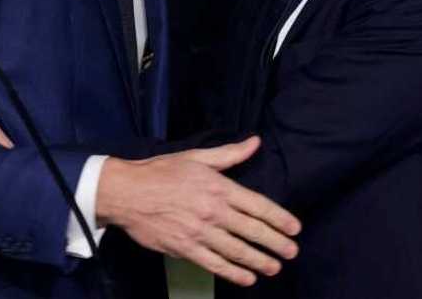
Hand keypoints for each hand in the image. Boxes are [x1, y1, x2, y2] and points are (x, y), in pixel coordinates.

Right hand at [95, 136, 299, 286]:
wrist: (126, 192)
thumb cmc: (161, 171)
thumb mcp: (196, 157)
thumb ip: (229, 154)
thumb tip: (255, 143)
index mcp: (218, 186)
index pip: (257, 205)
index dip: (279, 218)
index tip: (295, 228)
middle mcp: (213, 211)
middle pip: (252, 231)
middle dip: (276, 243)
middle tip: (292, 252)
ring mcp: (199, 232)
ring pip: (237, 251)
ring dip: (259, 261)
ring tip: (275, 268)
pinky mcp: (185, 248)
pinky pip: (215, 264)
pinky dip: (234, 273)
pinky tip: (248, 278)